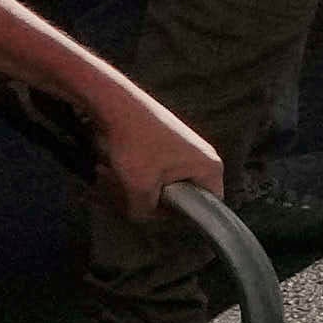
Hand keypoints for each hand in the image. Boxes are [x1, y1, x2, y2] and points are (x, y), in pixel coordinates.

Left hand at [71, 86, 224, 224]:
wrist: (118, 105)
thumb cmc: (137, 144)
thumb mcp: (139, 187)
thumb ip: (145, 212)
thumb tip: (142, 217)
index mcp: (210, 169)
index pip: (208, 207)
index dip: (182, 216)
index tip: (156, 213)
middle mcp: (205, 158)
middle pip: (183, 195)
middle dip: (152, 198)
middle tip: (127, 196)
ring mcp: (187, 148)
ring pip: (165, 182)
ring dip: (138, 185)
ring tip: (112, 178)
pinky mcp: (169, 142)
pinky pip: (158, 168)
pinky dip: (137, 172)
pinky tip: (114, 168)